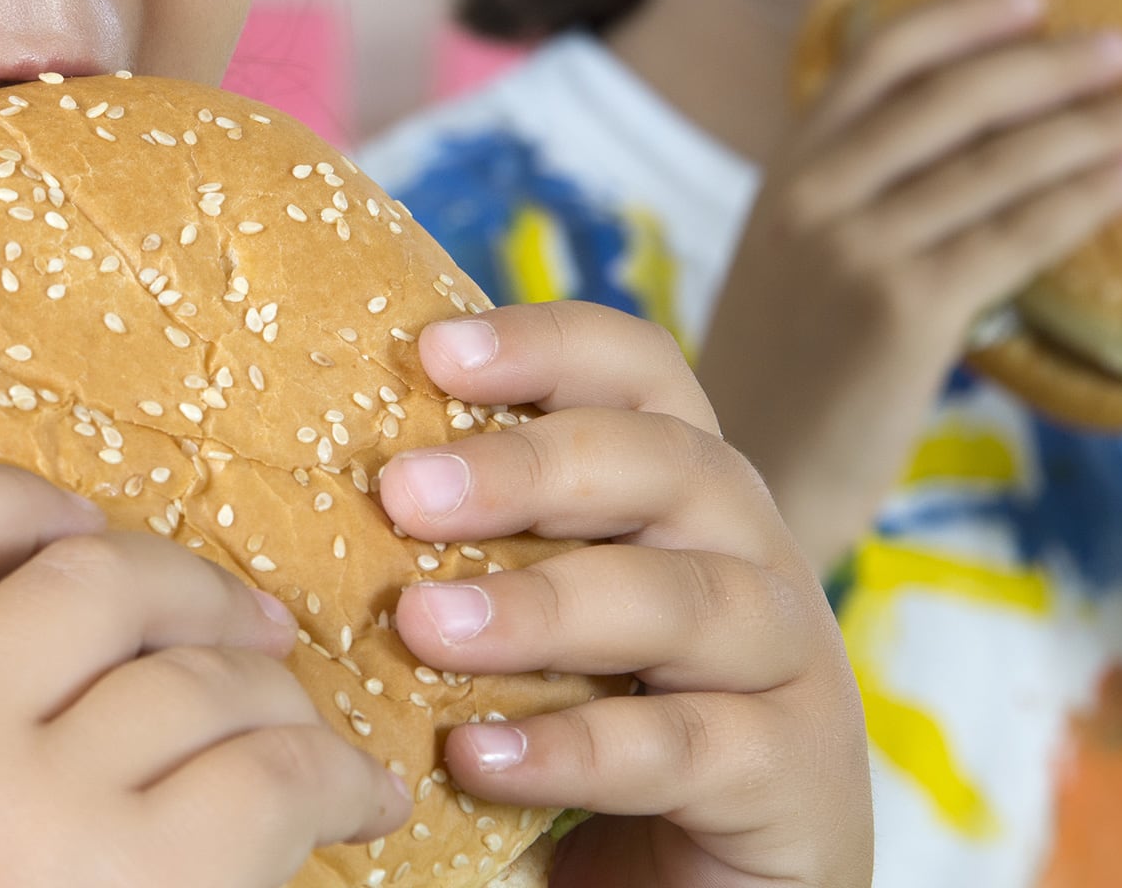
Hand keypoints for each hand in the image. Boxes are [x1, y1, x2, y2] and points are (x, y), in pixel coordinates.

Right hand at [0, 465, 409, 887]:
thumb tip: (110, 607)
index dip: (4, 501)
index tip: (77, 521)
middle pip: (87, 577)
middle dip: (192, 585)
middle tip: (250, 629)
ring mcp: (33, 814)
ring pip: (201, 677)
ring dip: (281, 700)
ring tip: (307, 744)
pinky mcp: (149, 879)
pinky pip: (278, 769)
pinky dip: (343, 777)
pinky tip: (364, 805)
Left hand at [379, 303, 872, 886]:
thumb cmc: (602, 730)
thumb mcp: (543, 625)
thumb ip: (481, 554)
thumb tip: (325, 485)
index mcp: (688, 493)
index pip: (642, 374)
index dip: (549, 345)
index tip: (433, 352)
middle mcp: (751, 553)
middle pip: (667, 465)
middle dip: (530, 470)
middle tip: (402, 492)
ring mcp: (788, 663)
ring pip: (681, 600)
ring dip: (545, 605)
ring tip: (423, 628)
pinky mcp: (796, 774)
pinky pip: (685, 746)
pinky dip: (578, 746)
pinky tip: (479, 759)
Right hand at [699, 0, 1121, 571]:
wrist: (755, 481)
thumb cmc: (786, 382)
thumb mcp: (789, 267)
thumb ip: (846, 201)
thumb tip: (959, 157)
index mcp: (786, 175)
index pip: (879, 58)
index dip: (962, 18)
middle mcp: (814, 197)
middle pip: (952, 97)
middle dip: (1049, 64)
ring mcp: (856, 250)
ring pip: (996, 164)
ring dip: (1090, 127)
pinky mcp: (904, 312)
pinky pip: (1015, 236)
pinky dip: (1083, 201)